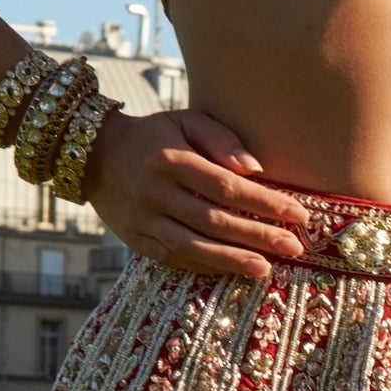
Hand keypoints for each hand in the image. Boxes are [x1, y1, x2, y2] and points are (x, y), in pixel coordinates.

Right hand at [89, 104, 317, 280]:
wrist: (93, 155)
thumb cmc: (153, 136)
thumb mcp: (185, 121)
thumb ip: (221, 139)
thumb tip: (255, 168)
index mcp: (171, 159)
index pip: (226, 187)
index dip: (264, 202)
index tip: (297, 213)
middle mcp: (154, 192)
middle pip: (214, 220)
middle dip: (258, 235)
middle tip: (295, 247)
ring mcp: (143, 219)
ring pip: (193, 246)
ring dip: (232, 260)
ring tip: (267, 268)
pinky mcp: (136, 240)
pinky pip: (174, 258)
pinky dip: (205, 265)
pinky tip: (232, 268)